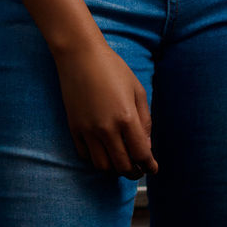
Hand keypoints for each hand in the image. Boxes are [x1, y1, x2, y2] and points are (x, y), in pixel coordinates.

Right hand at [53, 40, 158, 178]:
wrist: (80, 55)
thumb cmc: (112, 68)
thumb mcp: (137, 89)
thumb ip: (145, 119)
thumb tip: (146, 145)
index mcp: (126, 117)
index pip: (141, 153)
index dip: (149, 165)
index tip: (152, 169)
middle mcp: (107, 128)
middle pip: (122, 165)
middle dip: (133, 171)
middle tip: (138, 168)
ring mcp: (88, 130)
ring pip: (102, 166)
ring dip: (114, 168)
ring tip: (121, 161)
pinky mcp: (74, 128)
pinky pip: (85, 155)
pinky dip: (96, 158)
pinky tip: (103, 150)